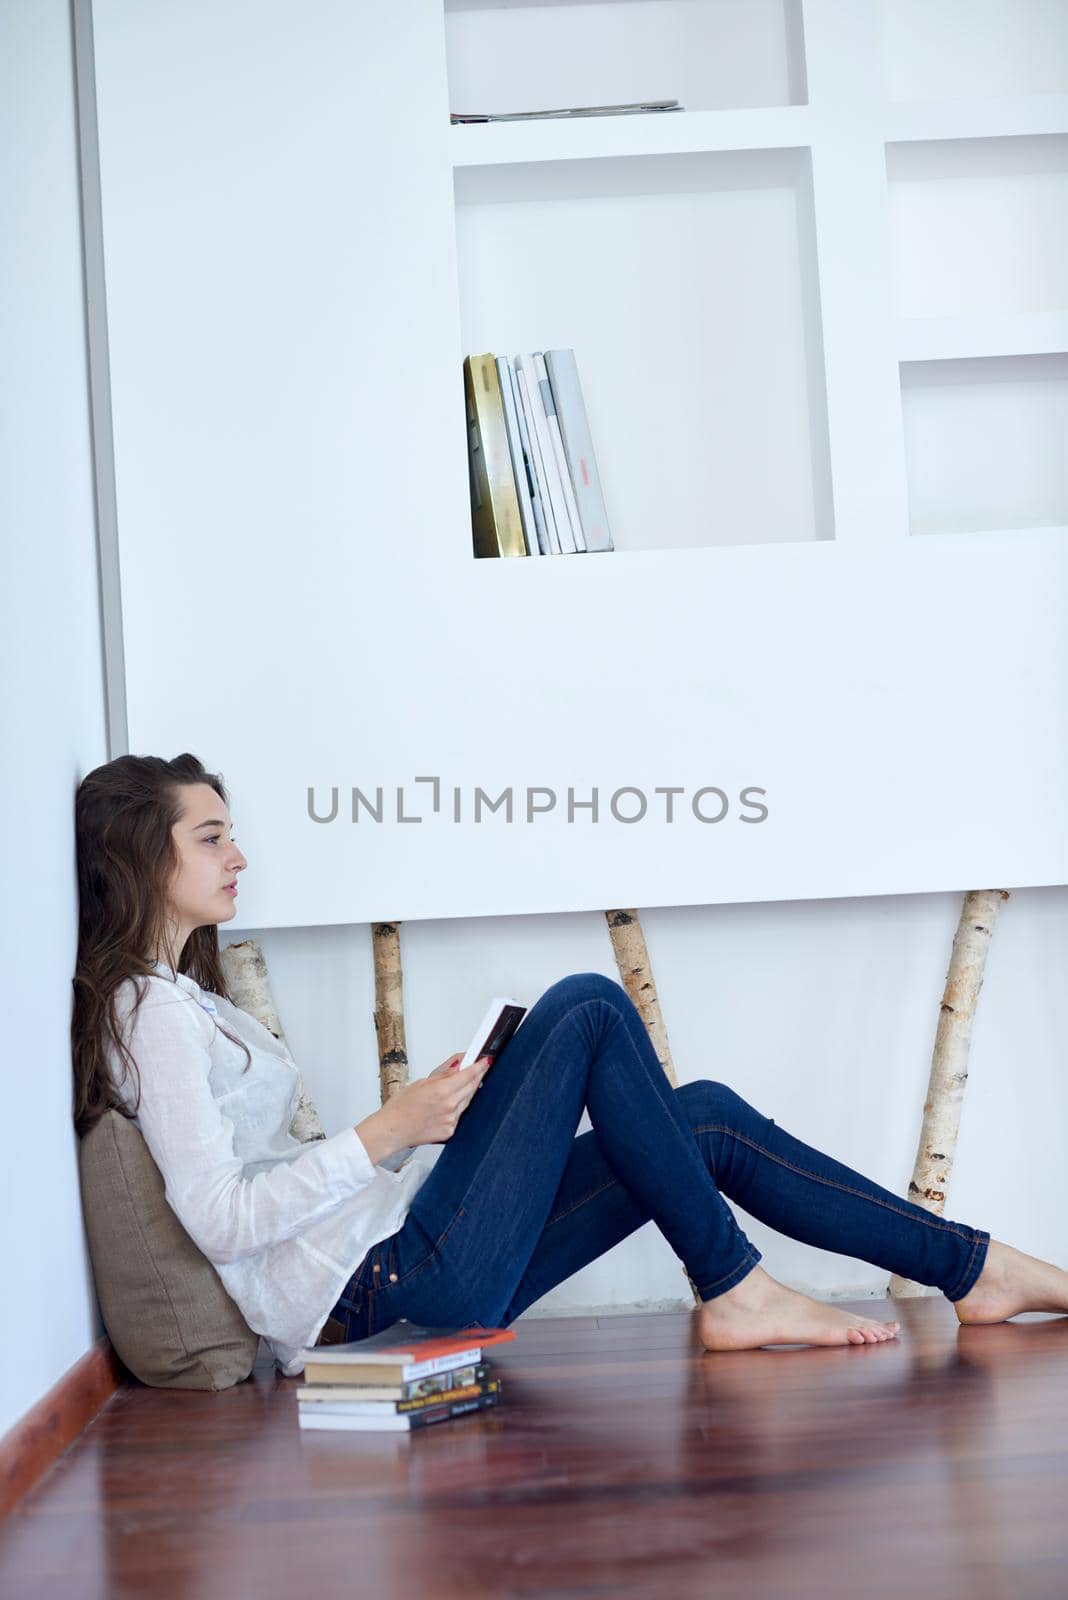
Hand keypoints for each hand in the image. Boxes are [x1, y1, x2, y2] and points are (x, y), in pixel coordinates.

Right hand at [355, 1052, 493, 1162]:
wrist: (391, 1131)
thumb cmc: (400, 1107)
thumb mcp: (421, 1082)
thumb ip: (444, 1073)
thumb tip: (459, 1062)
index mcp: (441, 1091)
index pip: (468, 1075)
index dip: (480, 1066)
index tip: (486, 1060)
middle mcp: (449, 1106)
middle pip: (472, 1087)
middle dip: (476, 1077)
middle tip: (478, 1068)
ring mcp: (451, 1120)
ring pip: (467, 1101)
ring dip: (466, 1092)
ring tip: (454, 1088)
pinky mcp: (450, 1131)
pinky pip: (460, 1115)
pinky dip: (457, 1108)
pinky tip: (446, 1106)